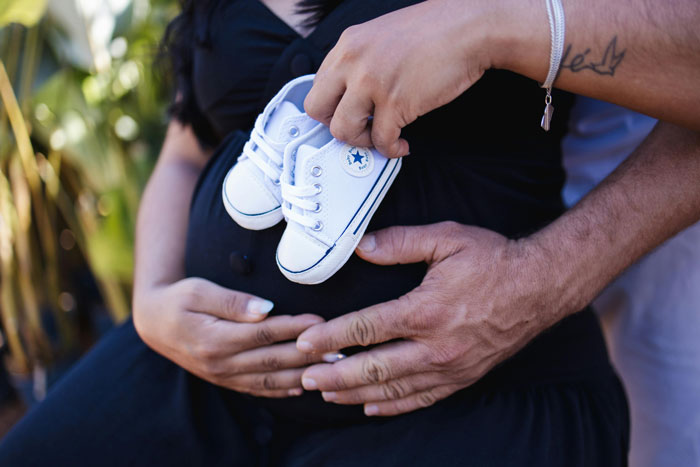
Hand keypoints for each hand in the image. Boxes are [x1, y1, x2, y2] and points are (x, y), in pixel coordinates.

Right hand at [133, 277, 326, 397]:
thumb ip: (232, 301)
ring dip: (303, 374)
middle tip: (339, 349)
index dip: (293, 328)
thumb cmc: (179, 300)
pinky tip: (304, 386)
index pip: (262, 334)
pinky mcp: (226, 381)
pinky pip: (259, 390)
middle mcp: (221, 363)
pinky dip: (283, 390)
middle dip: (308, 355)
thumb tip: (265, 308)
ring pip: (270, 379)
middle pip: (273, 360)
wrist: (155, 323)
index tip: (320, 320)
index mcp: (214, 338)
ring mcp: (224, 376)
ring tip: (332, 368)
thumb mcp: (198, 291)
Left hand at [296, 222, 564, 414]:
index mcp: (426, 310)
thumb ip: (400, 242)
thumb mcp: (446, 239)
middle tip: (304, 378)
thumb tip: (360, 246)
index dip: (331, 338)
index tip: (304, 343)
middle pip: (373, 368)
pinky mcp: (463, 378)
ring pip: (394, 389)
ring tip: (327, 396)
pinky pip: (422, 399)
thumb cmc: (493, 260)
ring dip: (356, 394)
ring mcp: (450, 367)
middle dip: (334, 376)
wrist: (540, 286)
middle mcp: (435, 346)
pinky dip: (394, 407)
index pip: (366, 328)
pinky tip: (372, 409)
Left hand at [304, 0, 498, 157]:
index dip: (333, 107)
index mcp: (347, 45)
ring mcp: (372, 83)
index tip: (348, 115)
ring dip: (363, 142)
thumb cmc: (435, 33)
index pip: (318, 86)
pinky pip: (381, 140)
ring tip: (382, 137)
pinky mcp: (395, 103)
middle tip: (359, 129)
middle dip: (337, 126)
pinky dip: (391, 149)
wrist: (470, 28)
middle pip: (318, 110)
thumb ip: (361, 62)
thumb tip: (352, 95)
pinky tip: (402, 143)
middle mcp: (353, 62)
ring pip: (343, 130)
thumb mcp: (382, 37)